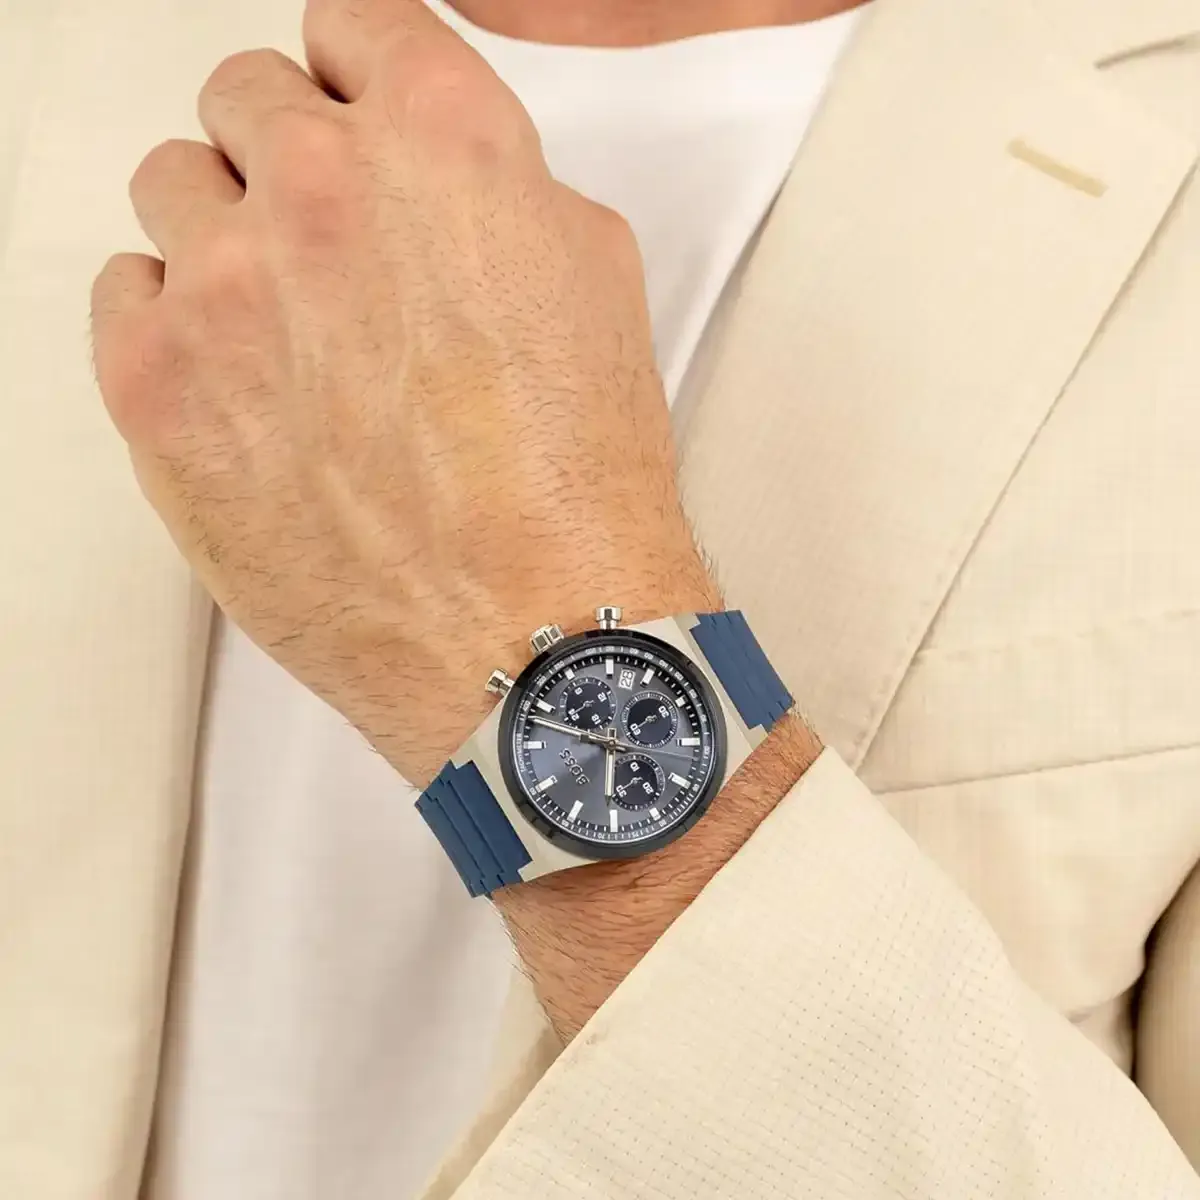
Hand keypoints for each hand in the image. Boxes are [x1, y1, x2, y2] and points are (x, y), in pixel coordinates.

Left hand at [90, 0, 716, 785]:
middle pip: (246, 102)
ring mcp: (227, 283)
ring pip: (174, 190)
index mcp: (444, 141)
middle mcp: (325, 189)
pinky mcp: (157, 384)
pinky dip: (170, 323)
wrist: (529, 634)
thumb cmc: (575, 488)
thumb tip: (439, 188)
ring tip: (288, 335)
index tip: (352, 114)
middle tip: (327, 247)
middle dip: (290, 161)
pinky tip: (241, 386)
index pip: (353, 27)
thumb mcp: (592, 287)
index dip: (358, 78)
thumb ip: (499, 194)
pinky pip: (121, 293)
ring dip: (225, 239)